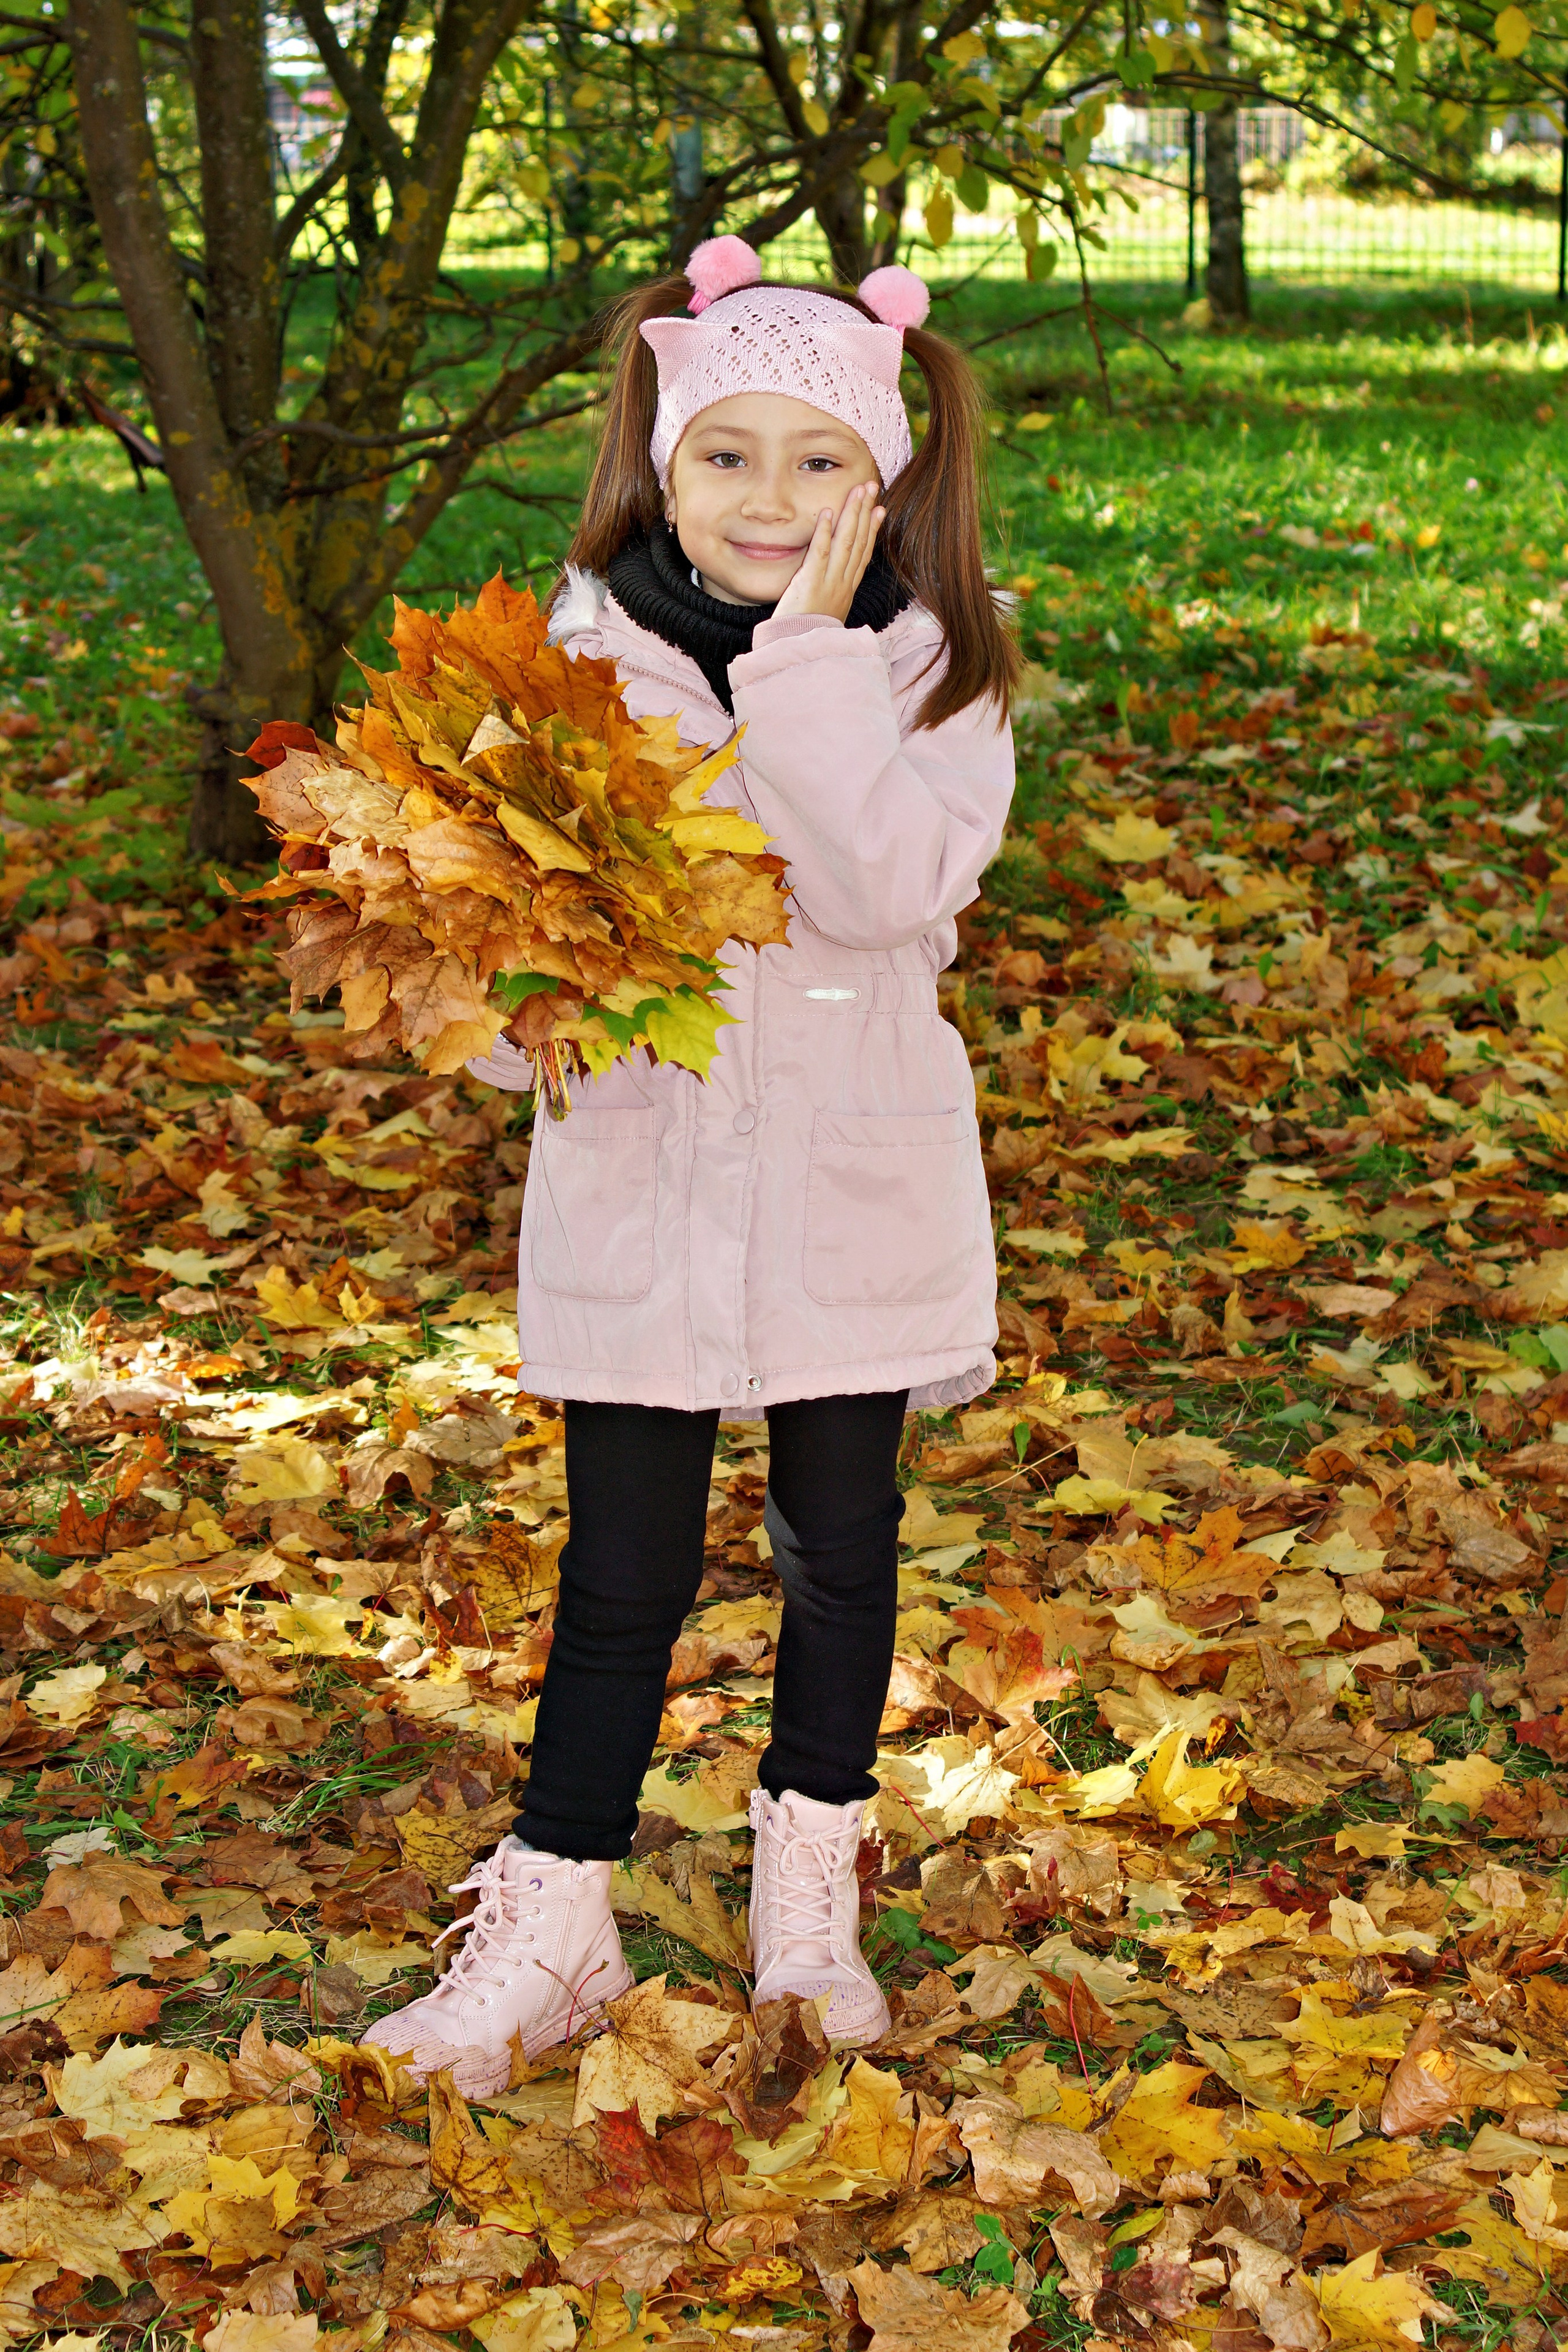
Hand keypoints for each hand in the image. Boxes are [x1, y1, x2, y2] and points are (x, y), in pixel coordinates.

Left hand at [772, 481, 885, 621]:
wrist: (801, 653)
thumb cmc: (808, 635)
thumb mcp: (827, 613)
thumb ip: (832, 595)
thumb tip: (835, 586)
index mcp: (847, 590)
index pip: (863, 554)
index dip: (872, 530)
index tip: (879, 510)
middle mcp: (842, 583)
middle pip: (859, 542)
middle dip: (865, 512)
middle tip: (872, 487)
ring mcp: (829, 582)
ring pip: (845, 543)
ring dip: (852, 514)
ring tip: (857, 491)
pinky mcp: (811, 582)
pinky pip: (820, 553)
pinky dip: (824, 532)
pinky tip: (828, 513)